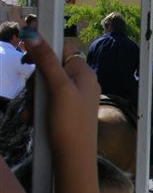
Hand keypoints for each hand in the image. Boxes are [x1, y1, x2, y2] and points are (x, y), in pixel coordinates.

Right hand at [23, 36, 99, 161]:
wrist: (74, 158)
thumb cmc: (70, 123)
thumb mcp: (56, 89)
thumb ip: (46, 61)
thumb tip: (33, 34)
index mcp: (84, 72)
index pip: (62, 48)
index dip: (44, 50)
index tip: (27, 60)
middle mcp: (83, 82)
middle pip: (51, 68)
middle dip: (35, 82)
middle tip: (31, 96)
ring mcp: (76, 96)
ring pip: (46, 85)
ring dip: (33, 97)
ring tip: (31, 112)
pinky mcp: (69, 109)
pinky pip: (49, 100)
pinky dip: (38, 107)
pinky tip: (32, 119)